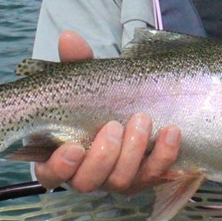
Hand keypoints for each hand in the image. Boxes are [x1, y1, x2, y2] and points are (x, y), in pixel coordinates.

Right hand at [32, 31, 181, 195]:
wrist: (133, 104)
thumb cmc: (97, 97)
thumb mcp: (85, 78)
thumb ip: (76, 62)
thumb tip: (69, 38)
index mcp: (61, 156)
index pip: (50, 174)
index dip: (60, 166)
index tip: (74, 147)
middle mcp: (86, 174)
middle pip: (88, 182)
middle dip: (103, 156)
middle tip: (115, 126)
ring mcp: (116, 179)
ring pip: (120, 182)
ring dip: (133, 153)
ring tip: (142, 120)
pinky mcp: (145, 176)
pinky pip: (155, 175)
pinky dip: (164, 156)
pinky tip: (171, 132)